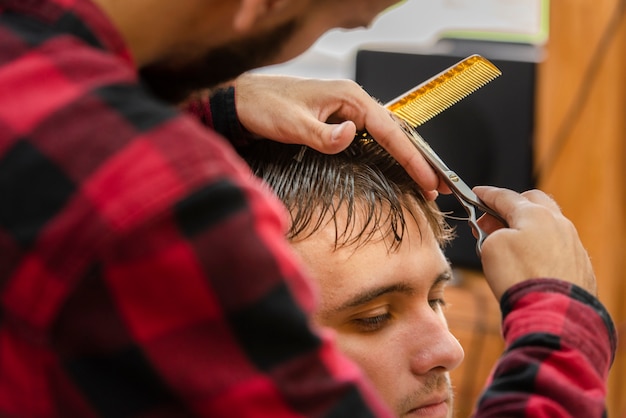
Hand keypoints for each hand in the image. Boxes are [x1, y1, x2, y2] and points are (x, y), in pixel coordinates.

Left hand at [233, 73, 443, 199]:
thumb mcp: (292, 123)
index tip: (428, 179)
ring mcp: (346, 110)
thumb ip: (322, 134)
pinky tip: (396, 167)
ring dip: (406, 158)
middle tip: (439, 186)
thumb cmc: (265, 107)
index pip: (389, 130)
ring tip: (425, 181)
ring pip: (385, 136)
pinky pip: (371, 138)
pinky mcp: (338, 120)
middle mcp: (353, 101)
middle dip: (418, 160)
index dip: (411, 157)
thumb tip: (352, 135)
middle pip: (395, 132)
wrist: (244, 100)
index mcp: (348, 97)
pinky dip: (387, 154)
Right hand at [474, 186, 595, 299]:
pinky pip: (558, 248)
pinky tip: (531, 264)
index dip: (487, 195)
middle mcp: (559, 224)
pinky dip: (542, 249)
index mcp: (535, 214)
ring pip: (549, 225)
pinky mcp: (580, 267)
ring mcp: (573, 245)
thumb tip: (502, 236)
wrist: (552, 315)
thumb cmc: (520, 279)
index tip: (477, 194)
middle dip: (511, 206)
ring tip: (510, 245)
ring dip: (528, 229)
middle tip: (492, 221)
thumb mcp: (490, 248)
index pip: (505, 196)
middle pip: (534, 202)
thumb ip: (492, 233)